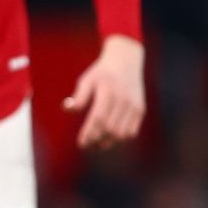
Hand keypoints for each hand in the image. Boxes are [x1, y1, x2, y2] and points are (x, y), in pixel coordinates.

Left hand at [64, 34, 145, 149]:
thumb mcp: (87, 79)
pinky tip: (111, 136)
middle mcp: (123, 98)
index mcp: (108, 91)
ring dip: (109, 142)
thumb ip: (78, 96)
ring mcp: (134, 105)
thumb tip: (68, 109)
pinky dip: (121, 138)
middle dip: (97, 140)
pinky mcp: (140, 109)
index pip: (98, 118)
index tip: (81, 143)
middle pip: (110, 129)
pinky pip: (132, 132)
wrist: (126, 61)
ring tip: (99, 144)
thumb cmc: (102, 73)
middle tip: (88, 146)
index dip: (89, 133)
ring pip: (122, 133)